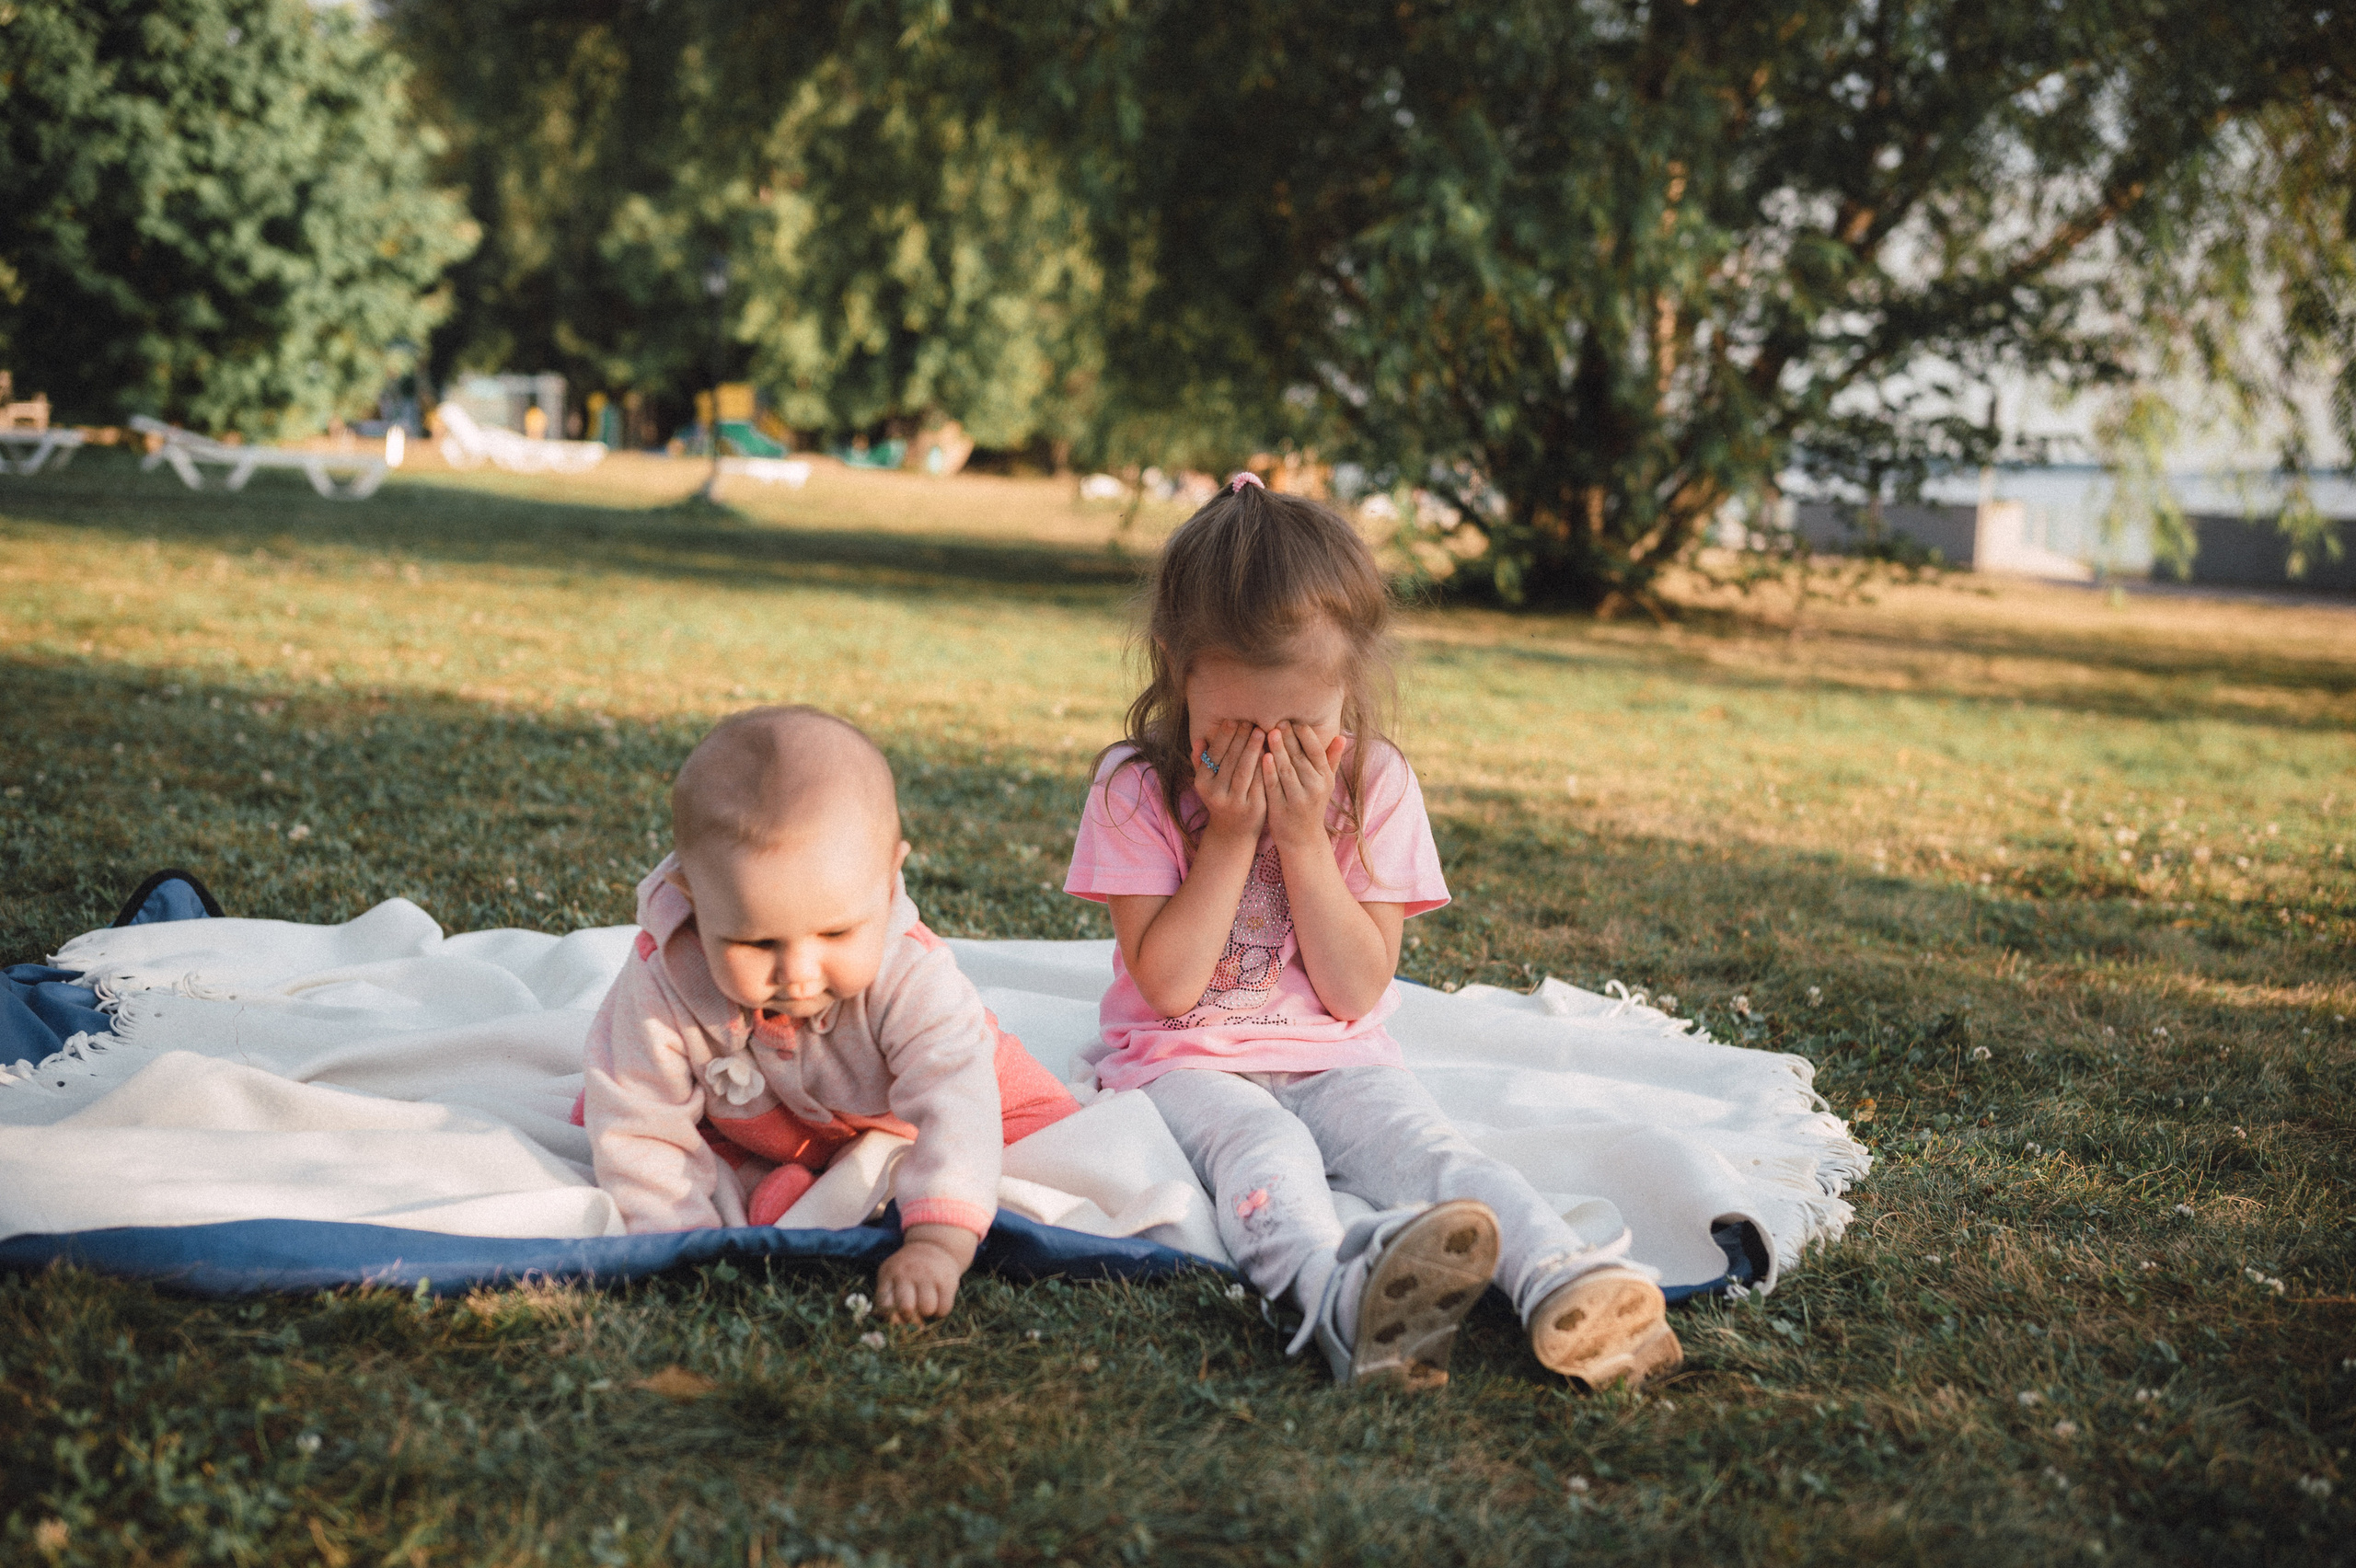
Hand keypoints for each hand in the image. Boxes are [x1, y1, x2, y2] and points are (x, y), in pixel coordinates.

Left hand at [876, 1224, 976, 1321]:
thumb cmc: (907, 1271)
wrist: (934, 1246)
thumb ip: (887, 1300)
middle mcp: (908, 1273)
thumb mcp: (891, 1277)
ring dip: (926, 1314)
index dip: (891, 1318)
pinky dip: (940, 1312)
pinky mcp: (948, 1280)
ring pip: (927, 1310)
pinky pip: (944, 1309)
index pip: (885, 1305)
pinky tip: (938, 1302)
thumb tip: (895, 1327)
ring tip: (926, 1306)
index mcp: (890, 1274)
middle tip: (913, 1314)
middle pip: (906, 1308)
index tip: (897, 1317)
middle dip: (909, 1318)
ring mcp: (929, 1275)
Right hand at [1191, 719, 1267, 844]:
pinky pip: (1260, 782)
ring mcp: (1235, 802)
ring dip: (1253, 749)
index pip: (1215, 754)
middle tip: (1251, 722)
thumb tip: (1200, 740)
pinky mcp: (1254, 808)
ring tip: (1262, 732)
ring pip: (1245, 770)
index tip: (1234, 720)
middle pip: (1230, 760)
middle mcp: (1216, 793)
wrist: (1233, 832)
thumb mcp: (1207, 783)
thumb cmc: (1221, 799)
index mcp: (1203, 783)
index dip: (1225, 736)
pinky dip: (1265, 765)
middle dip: (1241, 739)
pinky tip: (1271, 751)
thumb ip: (1201, 761)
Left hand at [1263, 725, 1344, 854]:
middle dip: (1288, 738)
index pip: (1316, 752)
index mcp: (1326, 779)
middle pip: (1300, 758)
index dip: (1305, 735)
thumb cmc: (1312, 805)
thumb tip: (1342, 736)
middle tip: (1278, 720)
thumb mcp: (1326, 783)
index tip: (1294, 721)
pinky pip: (1274, 786)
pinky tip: (1263, 756)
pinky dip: (1269, 770)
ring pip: (1286, 770)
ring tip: (1268, 731)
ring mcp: (1298, 799)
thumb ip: (1331, 759)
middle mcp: (1315, 788)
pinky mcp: (1281, 809)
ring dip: (1278, 749)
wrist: (1302, 839)